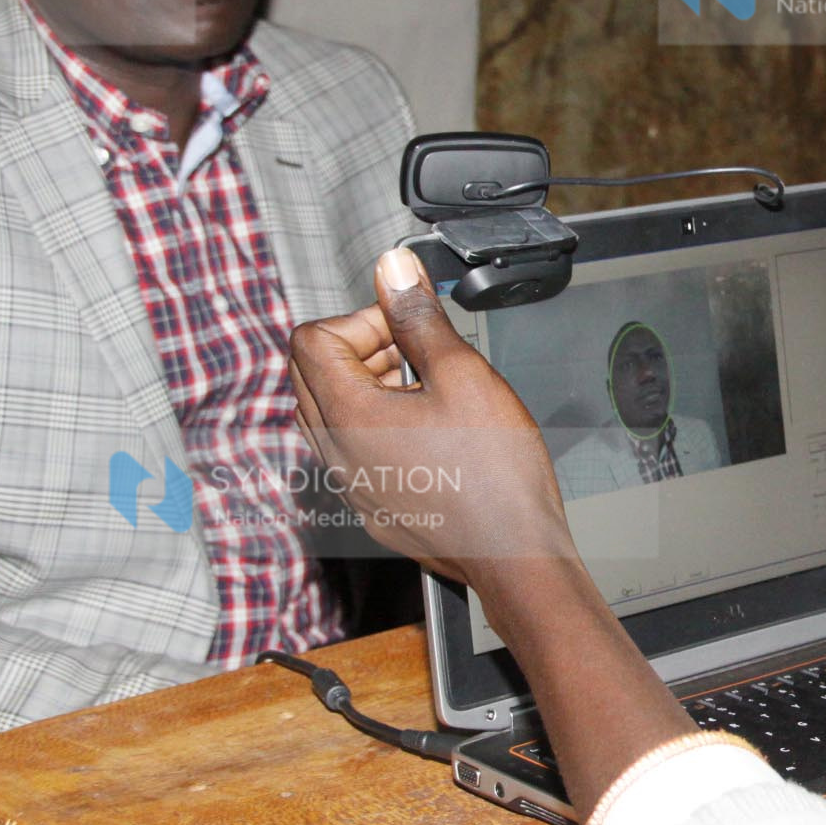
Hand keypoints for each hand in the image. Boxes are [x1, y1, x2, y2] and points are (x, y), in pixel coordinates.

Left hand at [289, 248, 694, 802]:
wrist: (514, 555)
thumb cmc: (495, 474)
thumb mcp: (463, 374)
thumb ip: (419, 319)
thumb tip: (393, 269)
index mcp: (347, 413)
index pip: (312, 338)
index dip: (361, 319)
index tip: (407, 327)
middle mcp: (335, 451)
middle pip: (311, 374)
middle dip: (360, 349)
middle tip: (417, 353)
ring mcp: (350, 484)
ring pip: (329, 414)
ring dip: (367, 387)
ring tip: (427, 391)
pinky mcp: (371, 507)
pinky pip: (352, 452)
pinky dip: (377, 427)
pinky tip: (430, 434)